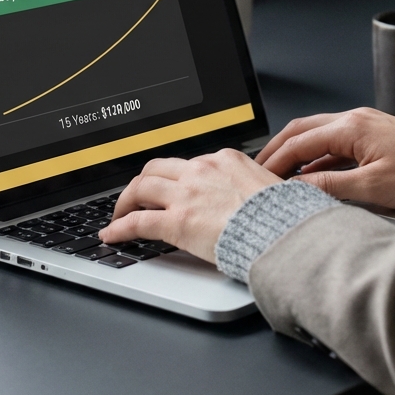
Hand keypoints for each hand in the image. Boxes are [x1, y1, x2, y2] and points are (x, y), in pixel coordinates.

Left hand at [98, 149, 278, 261]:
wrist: (282, 231)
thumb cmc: (282, 215)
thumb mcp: (269, 186)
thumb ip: (251, 185)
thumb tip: (253, 194)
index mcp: (224, 160)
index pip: (188, 164)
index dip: (173, 178)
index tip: (169, 188)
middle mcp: (201, 171)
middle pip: (157, 168)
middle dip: (142, 183)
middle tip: (136, 197)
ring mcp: (186, 194)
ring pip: (141, 188)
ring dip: (125, 201)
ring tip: (119, 215)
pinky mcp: (176, 221)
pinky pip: (137, 222)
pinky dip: (120, 227)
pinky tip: (112, 235)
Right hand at [256, 107, 394, 209]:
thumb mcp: (372, 187)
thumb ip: (330, 186)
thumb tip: (297, 189)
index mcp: (350, 127)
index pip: (299, 143)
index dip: (275, 161)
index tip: (259, 178)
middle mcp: (353, 119)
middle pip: (301, 130)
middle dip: (277, 150)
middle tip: (259, 169)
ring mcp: (362, 124)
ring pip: (316, 134)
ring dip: (296, 152)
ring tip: (280, 173)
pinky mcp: (371, 134)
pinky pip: (333, 141)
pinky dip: (316, 156)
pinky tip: (311, 174)